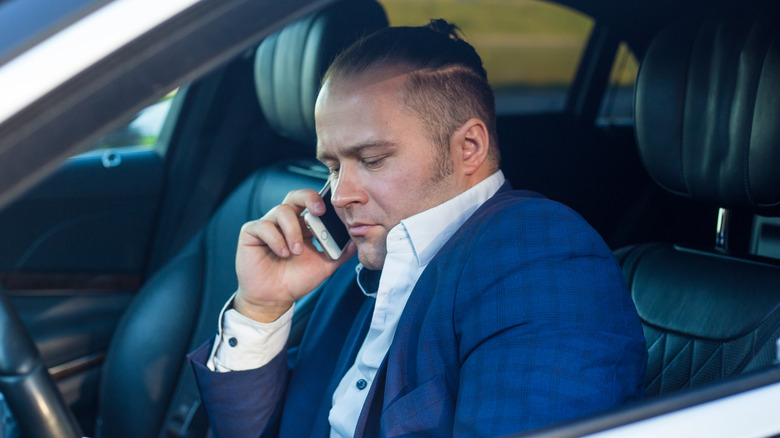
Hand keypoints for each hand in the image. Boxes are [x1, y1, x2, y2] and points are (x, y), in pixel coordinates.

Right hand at [233, 189, 355, 322]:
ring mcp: (268, 225)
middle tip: (319, 211)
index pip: (312, 203)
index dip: (322, 201)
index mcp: (303, 225)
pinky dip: (276, 239)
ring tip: (296, 252)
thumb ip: (340, 253)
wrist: (275, 299)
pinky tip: (282, 253)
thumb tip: (356, 240)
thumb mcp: (324, 266)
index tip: (333, 209)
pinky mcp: (251, 232)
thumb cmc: (296, 280)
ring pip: (282, 211)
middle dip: (309, 198)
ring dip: (293, 231)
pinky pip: (264, 225)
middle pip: (296, 196)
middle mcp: (286, 221)